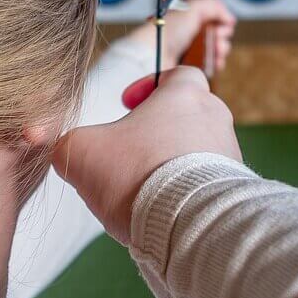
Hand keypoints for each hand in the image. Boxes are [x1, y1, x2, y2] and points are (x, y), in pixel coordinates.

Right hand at [52, 67, 240, 243]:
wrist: (188, 224)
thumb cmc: (136, 174)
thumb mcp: (82, 152)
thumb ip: (68, 143)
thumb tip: (63, 152)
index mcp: (186, 94)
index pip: (178, 73)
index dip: (150, 86)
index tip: (126, 104)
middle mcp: (215, 117)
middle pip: (184, 113)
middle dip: (155, 131)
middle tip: (128, 153)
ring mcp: (230, 153)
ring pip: (195, 150)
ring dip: (169, 162)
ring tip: (141, 188)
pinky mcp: (234, 188)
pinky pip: (204, 181)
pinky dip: (184, 189)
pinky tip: (161, 209)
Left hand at [120, 0, 236, 73]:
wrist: (153, 55)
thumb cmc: (167, 31)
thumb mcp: (193, 8)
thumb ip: (214, 6)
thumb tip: (229, 18)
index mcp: (188, 17)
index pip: (212, 16)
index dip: (221, 20)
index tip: (223, 23)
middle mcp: (190, 33)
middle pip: (217, 33)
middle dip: (223, 35)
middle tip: (218, 37)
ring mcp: (191, 51)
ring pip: (216, 49)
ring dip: (222, 49)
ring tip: (217, 50)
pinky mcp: (191, 67)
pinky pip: (211, 65)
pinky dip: (217, 62)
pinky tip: (216, 61)